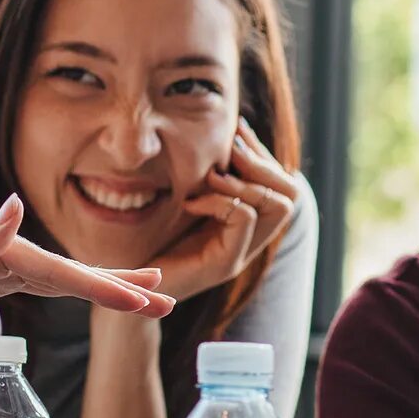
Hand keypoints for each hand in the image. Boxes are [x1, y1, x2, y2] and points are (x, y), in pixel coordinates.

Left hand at [0, 196, 171, 356]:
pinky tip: (81, 294)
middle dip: (118, 285)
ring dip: (100, 289)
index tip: (146, 298)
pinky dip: (67, 293)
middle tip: (167, 298)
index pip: (60, 270)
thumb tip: (18, 207)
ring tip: (143, 297)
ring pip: (58, 281)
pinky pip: (36, 291)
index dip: (104, 285)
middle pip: (69, 272)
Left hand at [145, 119, 297, 301]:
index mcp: (243, 225)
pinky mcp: (223, 264)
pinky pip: (243, 218)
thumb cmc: (147, 241)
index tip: (236, 131)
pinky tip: (191, 203)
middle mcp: (249, 242)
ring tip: (213, 176)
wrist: (127, 286)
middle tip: (230, 152)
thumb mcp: (180, 199)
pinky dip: (220, 200)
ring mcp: (240, 255)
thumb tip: (223, 132)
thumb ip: (204, 176)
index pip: (281, 183)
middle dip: (264, 164)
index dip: (262, 153)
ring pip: (278, 205)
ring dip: (247, 181)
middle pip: (291, 194)